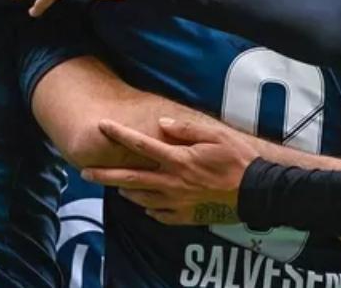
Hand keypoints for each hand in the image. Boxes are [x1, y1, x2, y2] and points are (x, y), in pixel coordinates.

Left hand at [81, 118, 257, 225]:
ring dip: (125, 191)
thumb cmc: (238, 160)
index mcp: (178, 159)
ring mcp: (176, 202)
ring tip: (116, 187)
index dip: (118, 134)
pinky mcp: (184, 216)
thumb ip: (186, 129)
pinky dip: (148, 208)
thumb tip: (162, 123)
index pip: (140, 145)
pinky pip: (157, 214)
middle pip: (129, 179)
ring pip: (140, 198)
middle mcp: (172, 182)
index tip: (101, 126)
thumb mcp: (215, 136)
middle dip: (104, 175)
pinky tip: (146, 203)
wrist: (255, 191)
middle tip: (84, 173)